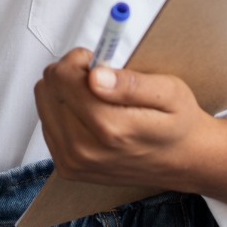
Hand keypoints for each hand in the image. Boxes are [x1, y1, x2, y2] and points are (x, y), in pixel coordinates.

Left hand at [34, 49, 226, 211]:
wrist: (183, 161)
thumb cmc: (177, 122)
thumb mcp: (169, 92)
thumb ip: (131, 83)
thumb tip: (94, 76)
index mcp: (110, 128)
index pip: (62, 76)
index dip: (80, 59)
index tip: (100, 62)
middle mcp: (84, 150)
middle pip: (48, 86)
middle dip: (72, 73)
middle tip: (101, 78)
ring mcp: (73, 162)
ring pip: (44, 101)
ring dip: (66, 91)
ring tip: (97, 97)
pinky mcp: (67, 167)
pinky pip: (47, 121)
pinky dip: (64, 110)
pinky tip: (90, 115)